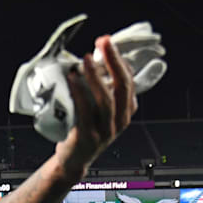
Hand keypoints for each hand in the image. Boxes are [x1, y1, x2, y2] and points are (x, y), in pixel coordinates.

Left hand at [56, 36, 136, 177]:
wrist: (73, 160)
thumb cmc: (85, 129)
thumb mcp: (99, 109)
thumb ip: (102, 90)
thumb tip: (94, 58)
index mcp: (126, 111)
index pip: (129, 81)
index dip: (119, 60)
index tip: (107, 42)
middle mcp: (120, 120)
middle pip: (122, 86)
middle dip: (113, 61)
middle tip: (103, 42)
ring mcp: (106, 130)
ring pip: (106, 99)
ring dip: (95, 76)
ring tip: (84, 59)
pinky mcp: (88, 137)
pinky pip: (86, 113)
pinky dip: (79, 94)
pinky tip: (73, 79)